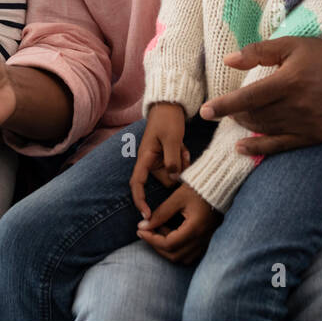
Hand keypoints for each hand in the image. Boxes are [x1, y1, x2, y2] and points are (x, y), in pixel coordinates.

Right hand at [129, 103, 190, 219]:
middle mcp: (149, 161)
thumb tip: (173, 180)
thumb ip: (173, 161)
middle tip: (184, 154)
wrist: (170, 105)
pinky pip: (177, 165)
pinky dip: (183, 158)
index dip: (140, 200)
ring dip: (182, 163)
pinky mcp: (166, 156)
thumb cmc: (168, 120)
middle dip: (176, 172)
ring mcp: (158, 159)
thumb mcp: (172, 139)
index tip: (147, 215)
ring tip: (183, 147)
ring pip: (173, 173)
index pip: (137, 183)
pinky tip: (184, 146)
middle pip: (164, 179)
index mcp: (145, 157)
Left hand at [136, 182, 220, 263]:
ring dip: (167, 249)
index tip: (140, 230)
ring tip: (159, 231)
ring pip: (182, 258)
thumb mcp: (177, 198)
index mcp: (195, 228)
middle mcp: (202, 239)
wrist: (219, 186)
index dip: (151, 239)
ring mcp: (206, 241)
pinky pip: (190, 255)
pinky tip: (171, 234)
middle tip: (146, 231)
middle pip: (174, 255)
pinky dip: (178, 249)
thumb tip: (143, 225)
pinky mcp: (208, 240)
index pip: (169, 244)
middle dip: (157, 246)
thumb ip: (160, 213)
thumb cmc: (198, 189)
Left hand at [206, 36, 321, 157]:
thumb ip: (257, 52)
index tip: (204, 111)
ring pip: (265, 130)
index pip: (248, 97)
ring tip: (237, 119)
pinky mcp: (315, 135)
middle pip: (254, 116)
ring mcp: (307, 123)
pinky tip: (242, 146)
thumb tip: (228, 60)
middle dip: (235, 114)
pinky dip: (259, 148)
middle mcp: (297, 105)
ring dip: (246, 126)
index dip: (224, 105)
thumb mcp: (290, 44)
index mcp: (289, 80)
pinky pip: (281, 146)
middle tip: (227, 109)